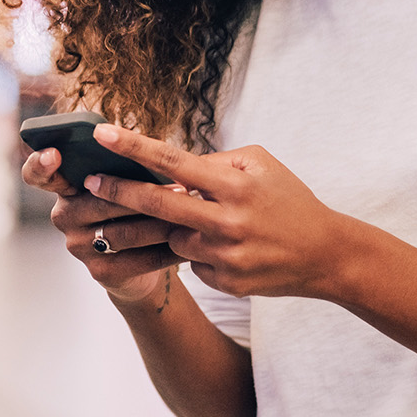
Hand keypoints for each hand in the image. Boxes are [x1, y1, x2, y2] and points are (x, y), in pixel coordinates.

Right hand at [20, 145, 181, 302]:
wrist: (141, 263)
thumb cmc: (135, 209)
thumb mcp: (125, 182)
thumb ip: (124, 167)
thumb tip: (150, 152)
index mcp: (65, 186)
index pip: (37, 174)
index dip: (41, 163)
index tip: (55, 154)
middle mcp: (64, 216)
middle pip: (99, 201)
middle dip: (142, 193)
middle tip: (179, 185)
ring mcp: (79, 246)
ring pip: (122, 230)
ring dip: (161, 221)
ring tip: (190, 210)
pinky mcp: (100, 272)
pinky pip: (137, 258)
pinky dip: (167, 249)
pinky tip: (190, 240)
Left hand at [82, 124, 357, 299]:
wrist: (326, 255)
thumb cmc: (288, 199)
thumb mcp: (260, 165)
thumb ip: (215, 162)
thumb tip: (172, 166)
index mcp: (234, 185)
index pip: (173, 162)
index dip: (135, 147)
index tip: (102, 133)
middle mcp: (227, 221)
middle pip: (158, 205)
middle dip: (119, 193)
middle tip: (90, 183)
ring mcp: (225, 256)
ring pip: (172, 238)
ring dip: (163, 229)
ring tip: (164, 222)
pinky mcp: (226, 283)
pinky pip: (192, 263)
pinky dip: (195, 252)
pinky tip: (218, 249)